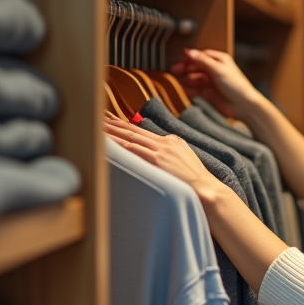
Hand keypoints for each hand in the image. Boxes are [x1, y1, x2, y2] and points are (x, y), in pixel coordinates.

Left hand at [104, 114, 221, 197]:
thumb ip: (172, 157)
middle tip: (98, 115)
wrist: (207, 189)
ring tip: (96, 125)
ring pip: (130, 137)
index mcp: (173, 142)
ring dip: (112, 131)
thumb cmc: (197, 183)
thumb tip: (159, 160)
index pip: (144, 131)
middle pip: (134, 130)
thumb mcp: (185, 163)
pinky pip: (132, 149)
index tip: (112, 120)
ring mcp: (161, 150)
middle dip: (115, 123)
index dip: (126, 125)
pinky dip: (117, 144)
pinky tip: (106, 141)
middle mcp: (166, 142)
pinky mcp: (157, 159)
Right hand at [170, 48, 262, 122]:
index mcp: (219, 60)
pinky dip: (189, 88)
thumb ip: (202, 60)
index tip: (180, 58)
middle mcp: (214, 70)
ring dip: (186, 78)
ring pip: (194, 77)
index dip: (190, 57)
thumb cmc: (236, 85)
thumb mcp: (218, 69)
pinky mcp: (208, 93)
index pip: (201, 56)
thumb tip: (188, 51)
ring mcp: (211, 81)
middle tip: (174, 70)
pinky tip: (184, 88)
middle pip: (195, 66)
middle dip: (185, 67)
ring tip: (178, 80)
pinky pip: (195, 88)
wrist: (243, 106)